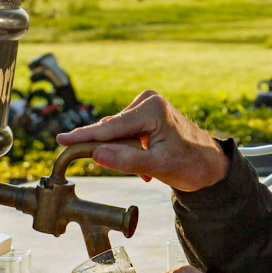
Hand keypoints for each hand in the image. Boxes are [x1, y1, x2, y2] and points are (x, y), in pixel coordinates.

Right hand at [57, 90, 227, 192]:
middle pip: (112, 129)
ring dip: (124, 153)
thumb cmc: (191, 165)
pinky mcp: (146, 113)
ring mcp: (147, 105)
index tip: (61, 139)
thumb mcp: (158, 166)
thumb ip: (126, 160)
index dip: (84, 136)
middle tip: (136, 171)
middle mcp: (148, 101)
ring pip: (117, 133)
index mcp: (151, 109)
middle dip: (113, 152)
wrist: (211, 165)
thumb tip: (96, 153)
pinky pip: (125, 134)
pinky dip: (130, 150)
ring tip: (148, 170)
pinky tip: (147, 165)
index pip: (111, 127)